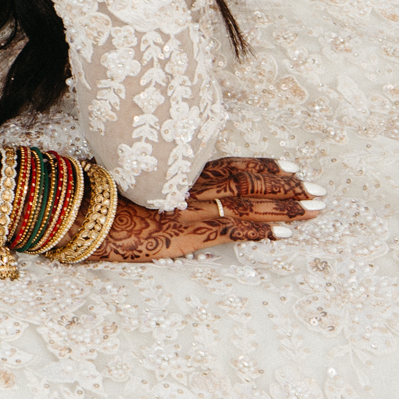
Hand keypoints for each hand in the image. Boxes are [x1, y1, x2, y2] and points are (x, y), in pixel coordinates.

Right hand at [94, 157, 319, 261]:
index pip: (231, 163)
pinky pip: (234, 231)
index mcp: (179, 170)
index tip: (290, 165)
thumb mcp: (125, 178)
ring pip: (251, 204)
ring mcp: (193, 208)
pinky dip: (262, 232)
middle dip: (286, 187)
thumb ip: (147, 178)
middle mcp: (191, 185)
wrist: (81, 211)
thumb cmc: (95, 196)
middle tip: (318, 189)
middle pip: (249, 182)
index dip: (262, 166)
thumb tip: (156, 185)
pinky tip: (286, 234)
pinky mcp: (190, 232)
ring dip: (287, 207)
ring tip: (316, 208)